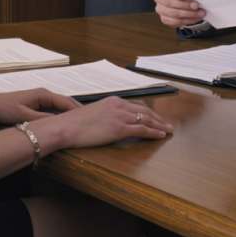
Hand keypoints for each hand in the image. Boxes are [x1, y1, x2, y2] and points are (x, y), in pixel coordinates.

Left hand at [0, 88, 81, 124]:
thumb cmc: (4, 109)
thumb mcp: (23, 116)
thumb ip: (41, 119)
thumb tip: (59, 124)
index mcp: (43, 94)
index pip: (66, 102)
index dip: (78, 110)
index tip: (89, 119)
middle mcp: (44, 94)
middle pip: (65, 102)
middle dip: (78, 110)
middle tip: (91, 120)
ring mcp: (40, 98)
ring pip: (60, 105)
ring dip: (70, 112)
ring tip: (82, 122)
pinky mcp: (36, 104)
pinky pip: (53, 108)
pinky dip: (62, 113)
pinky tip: (65, 121)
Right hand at [40, 96, 172, 149]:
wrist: (67, 127)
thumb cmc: (76, 123)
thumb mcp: (94, 114)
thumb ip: (106, 116)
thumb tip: (112, 124)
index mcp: (113, 100)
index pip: (136, 106)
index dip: (149, 113)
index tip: (156, 118)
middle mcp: (119, 105)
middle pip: (145, 111)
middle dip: (159, 118)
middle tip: (168, 125)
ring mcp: (120, 116)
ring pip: (147, 119)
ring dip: (160, 125)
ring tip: (168, 130)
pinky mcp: (119, 128)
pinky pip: (142, 129)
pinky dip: (154, 132)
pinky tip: (161, 135)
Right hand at [153, 0, 205, 26]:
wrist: (184, 0)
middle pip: (168, 2)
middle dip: (184, 5)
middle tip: (196, 5)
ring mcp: (160, 8)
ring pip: (172, 13)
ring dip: (188, 14)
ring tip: (200, 13)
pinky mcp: (164, 18)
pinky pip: (174, 22)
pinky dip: (186, 20)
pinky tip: (196, 18)